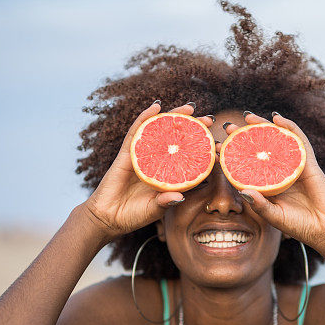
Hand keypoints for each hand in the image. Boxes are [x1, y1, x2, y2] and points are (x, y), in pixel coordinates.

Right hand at [83, 102, 213, 238]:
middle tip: (208, 120)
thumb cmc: (133, 216)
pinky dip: (145, 117)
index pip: (187, 158)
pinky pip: (137, 132)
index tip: (217, 143)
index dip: (202, 149)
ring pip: (160, 131)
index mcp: (167, 176)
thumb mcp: (154, 210)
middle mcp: (157, 163)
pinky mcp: (127, 153)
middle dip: (193, 128)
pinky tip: (156, 106)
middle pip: (176, 140)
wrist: (107, 218)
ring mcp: (142, 156)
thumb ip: (166, 203)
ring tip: (189, 107)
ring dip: (173, 117)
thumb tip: (181, 196)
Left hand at [223, 112, 324, 251]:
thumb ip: (260, 205)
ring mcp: (293, 166)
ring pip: (276, 141)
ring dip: (263, 126)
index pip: (246, 166)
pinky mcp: (308, 163)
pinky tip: (278, 119)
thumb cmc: (299, 225)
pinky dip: (289, 128)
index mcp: (267, 185)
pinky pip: (298, 141)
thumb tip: (242, 191)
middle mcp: (278, 173)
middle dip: (244, 137)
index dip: (232, 156)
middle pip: (259, 149)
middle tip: (229, 127)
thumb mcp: (274, 216)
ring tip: (248, 116)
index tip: (216, 149)